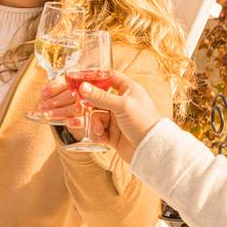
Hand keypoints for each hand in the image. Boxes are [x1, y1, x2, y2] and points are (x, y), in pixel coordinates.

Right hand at [39, 70, 164, 160]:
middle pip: (97, 98)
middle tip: (75, 106)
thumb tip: (82, 87)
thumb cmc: (144, 122)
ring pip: (95, 116)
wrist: (151, 149)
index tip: (79, 79)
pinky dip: (97, 133)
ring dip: (95, 123)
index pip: (109, 77)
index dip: (95, 77)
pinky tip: (102, 138)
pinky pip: (98, 130)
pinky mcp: (113, 134)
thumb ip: (100, 97)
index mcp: (128, 90)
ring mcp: (116, 118)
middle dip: (87, 105)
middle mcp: (121, 102)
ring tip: (100, 130)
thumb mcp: (122, 106)